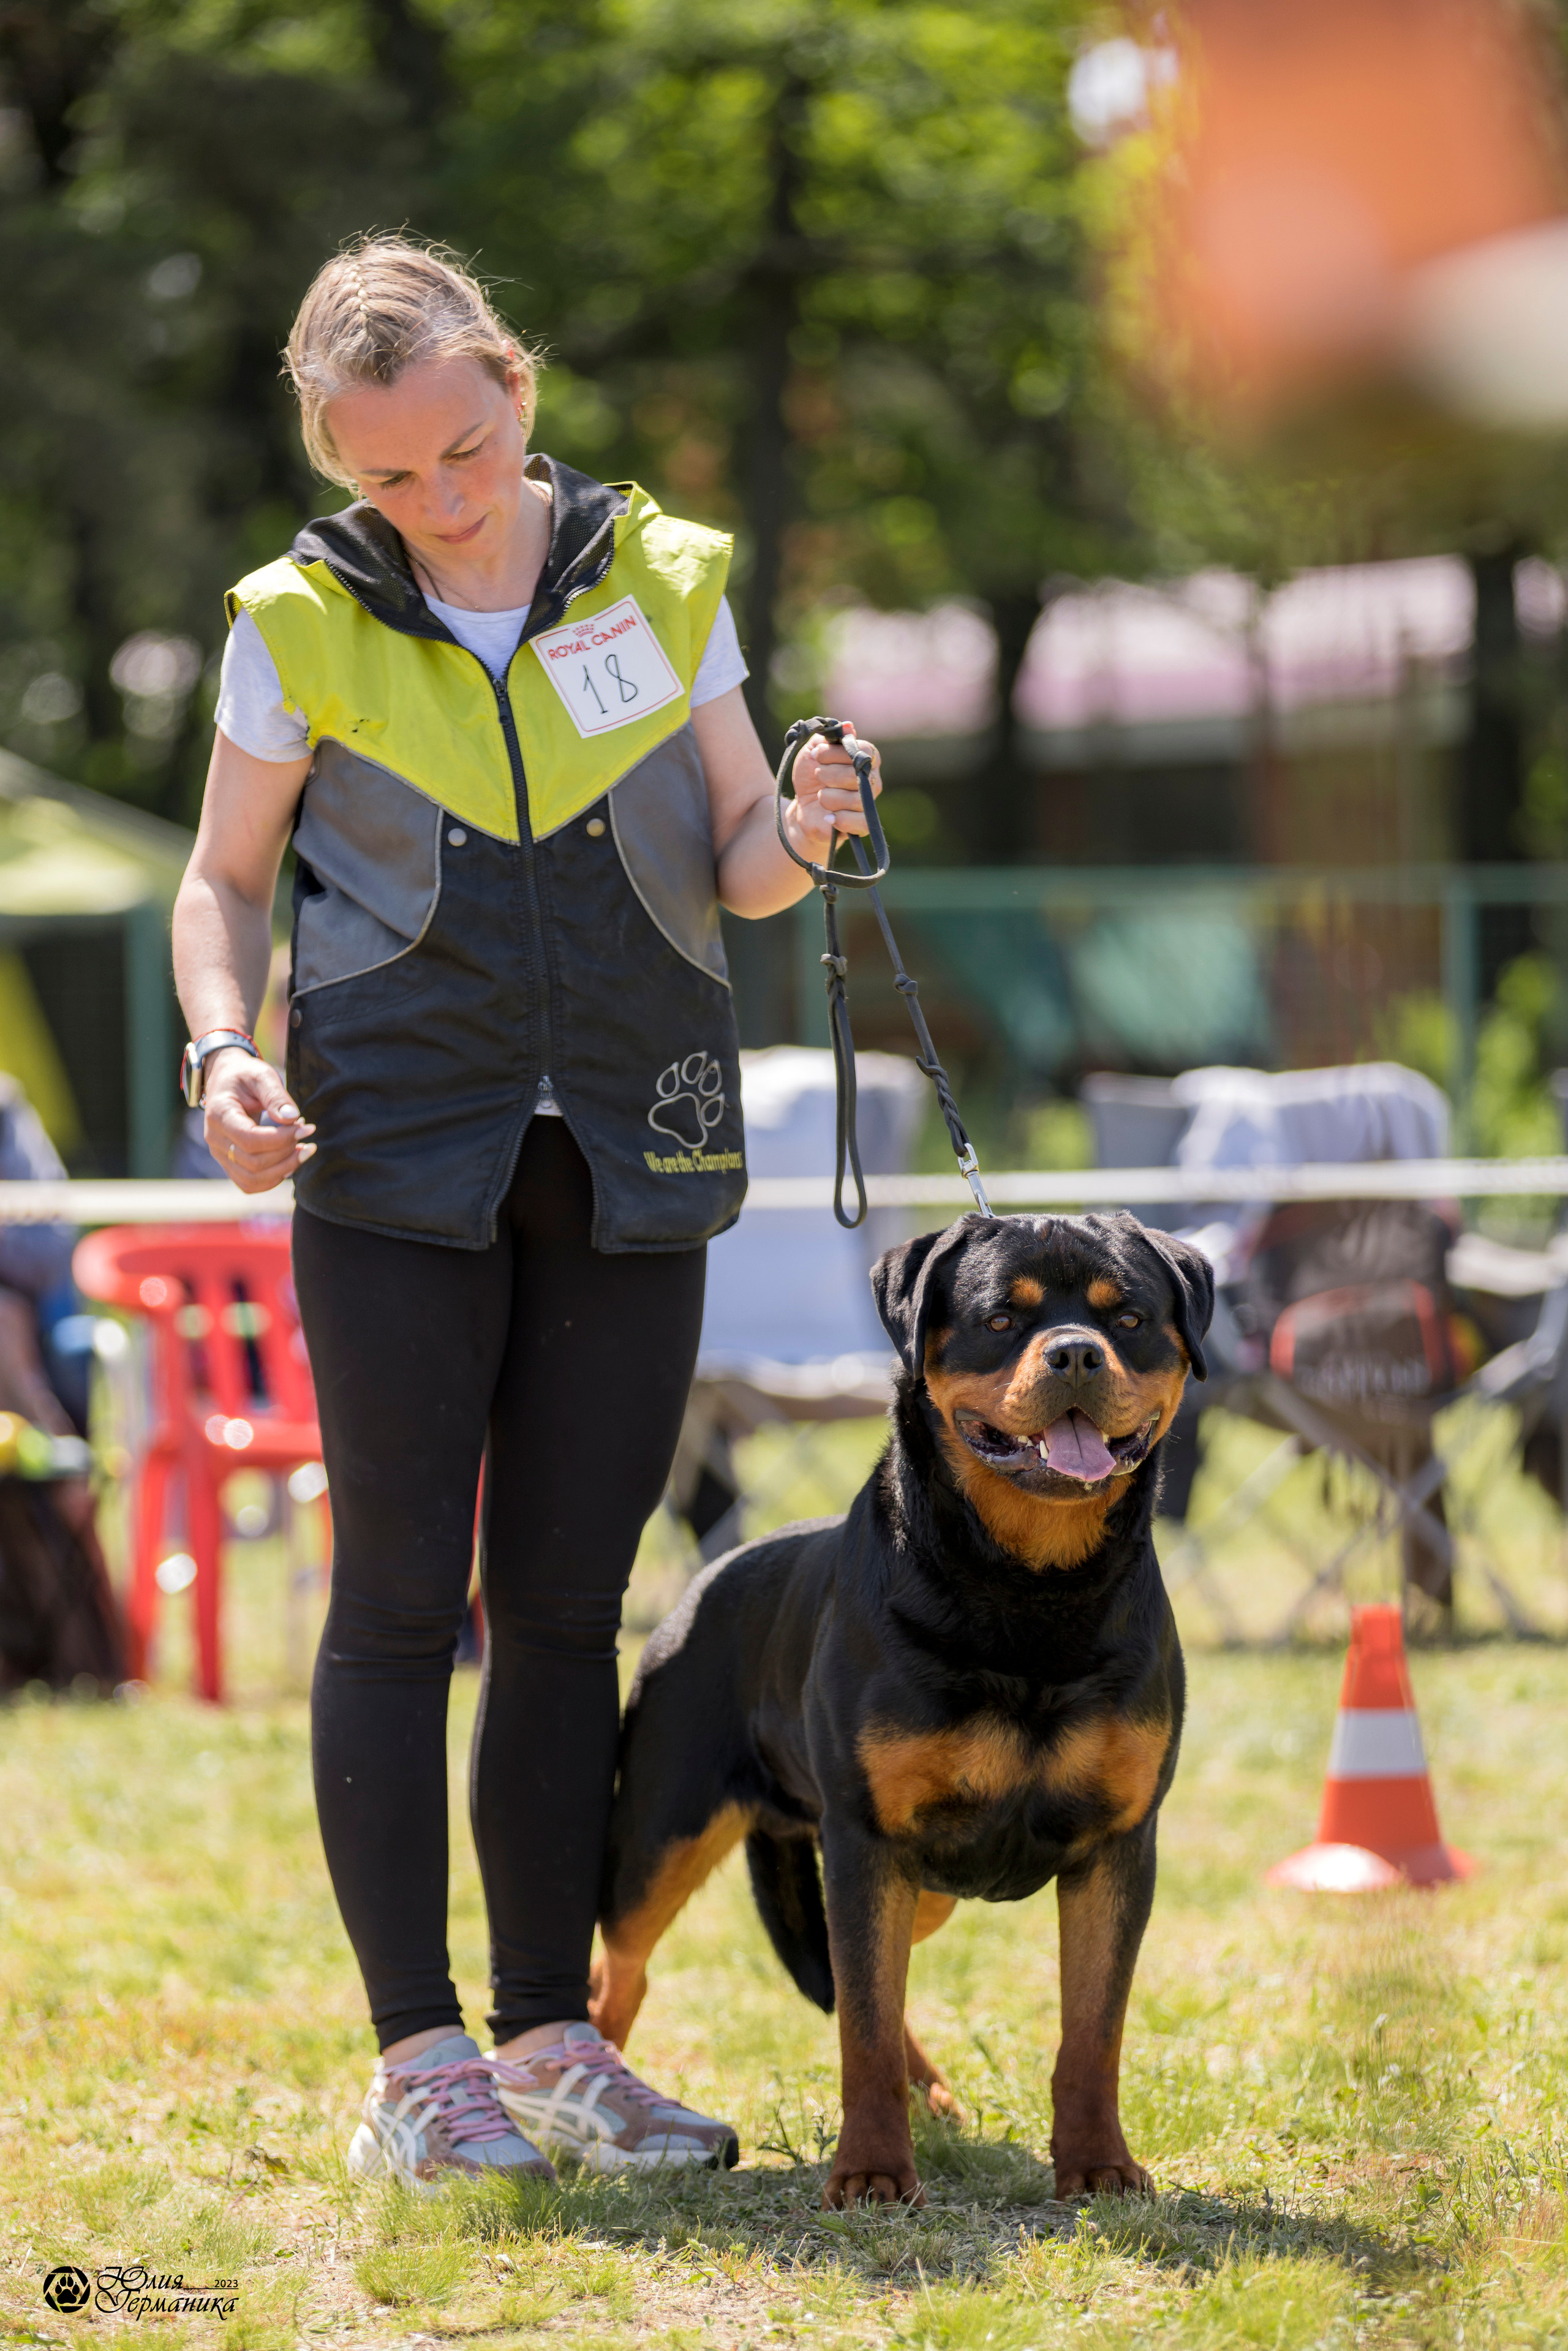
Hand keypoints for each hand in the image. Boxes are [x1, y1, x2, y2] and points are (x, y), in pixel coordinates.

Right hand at [202, 1049, 315, 1193]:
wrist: (225, 1081)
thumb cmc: (245, 1076)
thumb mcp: (261, 1075)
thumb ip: (276, 1096)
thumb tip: (292, 1119)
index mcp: (219, 1115)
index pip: (250, 1140)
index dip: (282, 1139)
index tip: (305, 1126)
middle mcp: (214, 1139)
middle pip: (253, 1164)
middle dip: (287, 1154)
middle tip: (307, 1133)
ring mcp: (219, 1154)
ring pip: (252, 1180)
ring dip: (284, 1169)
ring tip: (305, 1150)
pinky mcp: (228, 1163)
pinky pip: (250, 1184)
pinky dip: (273, 1178)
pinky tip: (291, 1161)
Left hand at [784, 725, 882, 858]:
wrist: (802, 806)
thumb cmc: (811, 776)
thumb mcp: (812, 752)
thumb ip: (828, 738)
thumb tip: (848, 726)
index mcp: (865, 759)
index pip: (864, 750)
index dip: (837, 753)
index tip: (816, 754)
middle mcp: (872, 780)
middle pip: (858, 774)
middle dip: (830, 774)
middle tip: (817, 775)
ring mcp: (868, 803)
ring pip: (856, 798)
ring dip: (829, 796)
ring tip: (820, 796)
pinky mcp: (862, 824)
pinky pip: (861, 822)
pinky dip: (840, 818)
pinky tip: (828, 816)